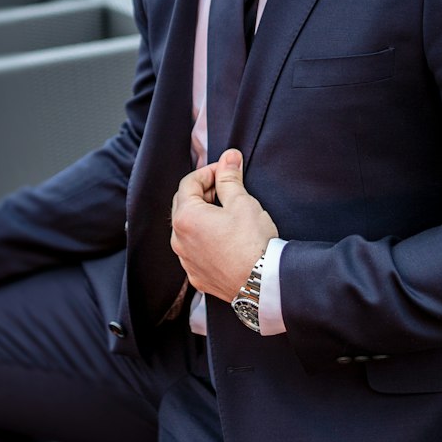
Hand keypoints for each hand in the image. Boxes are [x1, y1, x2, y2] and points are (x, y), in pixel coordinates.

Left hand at [170, 149, 277, 302]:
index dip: (208, 172)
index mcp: (186, 217)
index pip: (188, 183)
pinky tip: (224, 238)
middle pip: (184, 205)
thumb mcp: (242, 202)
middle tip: (225, 188)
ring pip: (188, 229)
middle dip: (203, 192)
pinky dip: (205, 239)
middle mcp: (179, 240)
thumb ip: (229, 178)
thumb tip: (229, 158)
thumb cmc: (252, 243)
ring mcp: (186, 261)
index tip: (225, 170)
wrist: (262, 284)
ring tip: (226, 213)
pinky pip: (194, 250)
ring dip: (202, 216)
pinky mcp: (197, 276)